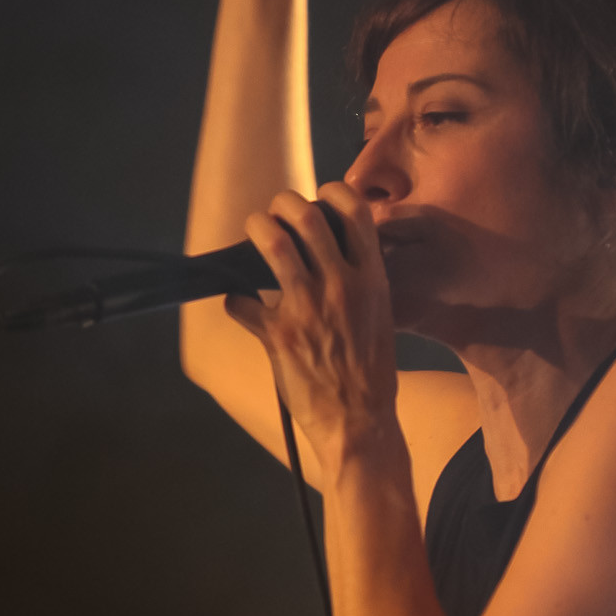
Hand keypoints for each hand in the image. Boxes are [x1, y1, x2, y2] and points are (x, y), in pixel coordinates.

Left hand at [223, 183, 398, 461]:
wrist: (360, 423)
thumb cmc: (372, 372)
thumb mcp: (379, 315)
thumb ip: (359, 279)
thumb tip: (330, 251)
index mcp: (370, 278)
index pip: (354, 210)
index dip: (331, 192)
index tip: (319, 199)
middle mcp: (340, 285)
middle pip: (304, 214)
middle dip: (281, 205)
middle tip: (274, 215)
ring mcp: (307, 307)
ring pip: (271, 242)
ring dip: (255, 229)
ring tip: (252, 234)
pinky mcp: (278, 334)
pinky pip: (241, 300)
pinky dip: (235, 300)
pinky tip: (242, 307)